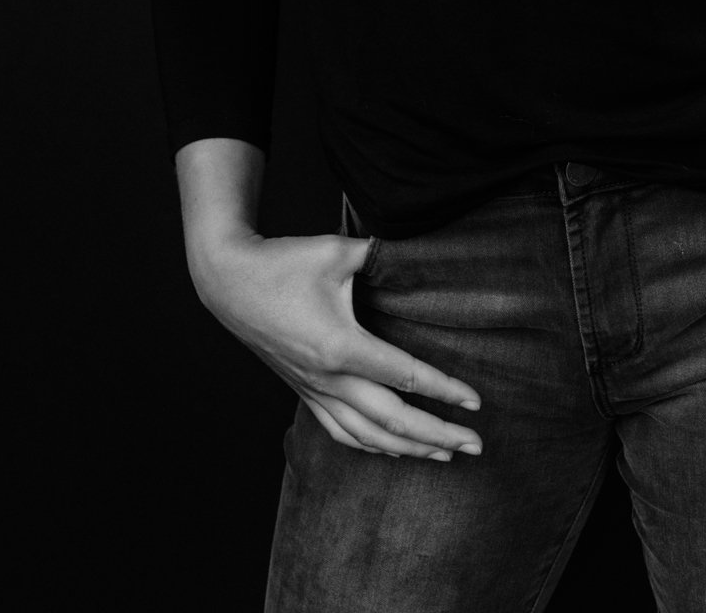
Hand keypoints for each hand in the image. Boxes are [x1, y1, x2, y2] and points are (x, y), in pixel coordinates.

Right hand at [189, 228, 484, 461]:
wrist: (229, 282)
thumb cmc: (283, 262)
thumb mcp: (336, 250)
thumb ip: (379, 255)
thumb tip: (415, 253)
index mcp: (341, 346)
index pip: (405, 376)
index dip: (444, 391)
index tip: (476, 403)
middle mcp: (329, 378)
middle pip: (393, 420)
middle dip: (438, 435)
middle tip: (476, 445)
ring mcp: (314, 390)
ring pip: (368, 435)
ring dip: (410, 449)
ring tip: (444, 455)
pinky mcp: (303, 391)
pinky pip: (341, 431)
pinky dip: (372, 446)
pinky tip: (392, 450)